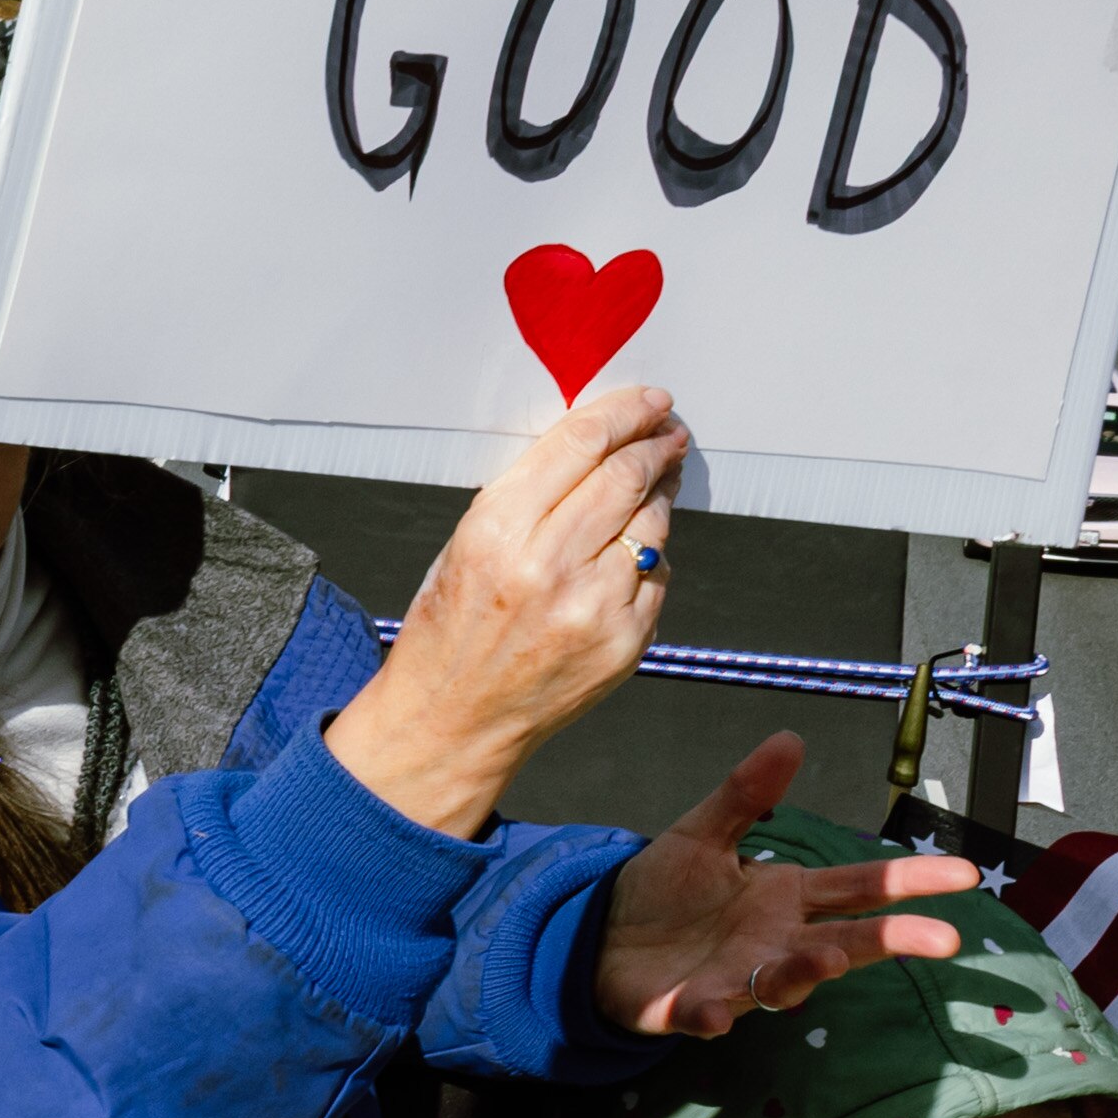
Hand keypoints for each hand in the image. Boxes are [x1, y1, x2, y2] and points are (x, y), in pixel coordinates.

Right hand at [323, 385, 684, 835]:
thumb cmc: (449, 629)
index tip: (647, 401)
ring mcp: (594, 606)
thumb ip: (527, 497)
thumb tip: (596, 449)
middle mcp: (548, 565)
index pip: (579, 446)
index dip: (623, 412)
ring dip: (661, 493)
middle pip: (625, 476)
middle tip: (668, 433)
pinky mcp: (625, 641)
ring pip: (651, 522)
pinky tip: (632, 551)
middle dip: (655, 445)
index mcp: (495, 530)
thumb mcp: (464, 545)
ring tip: (659, 478)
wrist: (453, 717)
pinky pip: (655, 576)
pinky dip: (649, 555)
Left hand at [593, 732, 975, 1036]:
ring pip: (783, 980)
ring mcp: (736, 978)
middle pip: (846, 940)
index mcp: (786, 898)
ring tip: (828, 955)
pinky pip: (704, 1012)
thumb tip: (790, 739)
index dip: (910, 880)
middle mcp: (775, 943)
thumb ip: (746, 795)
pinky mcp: (687, 1005)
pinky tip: (713, 1011)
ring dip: (805, 970)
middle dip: (893, 939)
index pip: (861, 887)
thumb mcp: (702, 834)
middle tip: (945, 938)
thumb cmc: (666, 891)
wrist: (601, 935)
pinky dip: (710, 1012)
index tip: (964, 874)